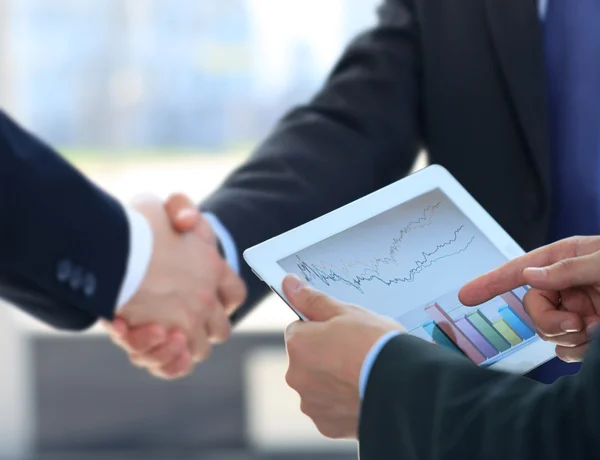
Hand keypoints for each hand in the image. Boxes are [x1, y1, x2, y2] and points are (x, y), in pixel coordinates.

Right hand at [105, 194, 246, 378]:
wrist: (109, 247)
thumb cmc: (131, 225)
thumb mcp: (158, 205)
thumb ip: (180, 209)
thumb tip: (188, 222)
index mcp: (213, 267)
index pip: (234, 293)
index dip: (223, 297)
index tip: (207, 294)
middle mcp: (206, 299)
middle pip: (220, 328)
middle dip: (205, 326)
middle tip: (181, 317)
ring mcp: (188, 322)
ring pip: (199, 349)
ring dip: (184, 345)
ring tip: (160, 330)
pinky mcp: (164, 342)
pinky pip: (177, 366)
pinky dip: (168, 360)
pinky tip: (152, 340)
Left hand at [282, 275, 403, 438]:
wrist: (403, 388)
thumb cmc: (375, 345)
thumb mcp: (347, 312)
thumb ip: (313, 300)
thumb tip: (288, 283)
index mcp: (298, 344)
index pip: (299, 330)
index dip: (321, 328)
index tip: (342, 332)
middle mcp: (296, 376)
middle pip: (307, 360)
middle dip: (325, 356)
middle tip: (356, 353)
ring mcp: (311, 403)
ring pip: (318, 385)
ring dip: (333, 381)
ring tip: (362, 375)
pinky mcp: (326, 425)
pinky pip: (330, 409)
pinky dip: (342, 403)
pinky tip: (363, 393)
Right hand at [459, 236, 599, 361]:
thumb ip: (568, 268)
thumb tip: (530, 275)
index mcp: (565, 259)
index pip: (518, 270)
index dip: (490, 282)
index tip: (465, 296)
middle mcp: (566, 285)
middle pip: (532, 307)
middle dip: (548, 320)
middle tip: (576, 323)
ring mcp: (576, 310)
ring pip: (547, 332)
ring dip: (569, 337)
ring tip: (597, 328)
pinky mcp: (587, 334)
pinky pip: (565, 350)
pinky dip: (578, 351)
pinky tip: (596, 341)